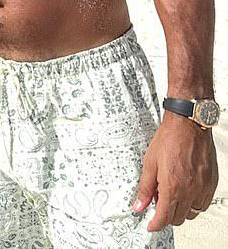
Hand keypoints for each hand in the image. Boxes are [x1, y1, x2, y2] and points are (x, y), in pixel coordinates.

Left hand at [133, 111, 217, 230]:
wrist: (188, 125)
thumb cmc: (169, 139)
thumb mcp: (150, 162)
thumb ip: (145, 187)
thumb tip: (139, 205)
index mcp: (172, 186)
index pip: (164, 217)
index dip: (155, 224)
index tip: (151, 225)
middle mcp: (190, 190)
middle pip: (177, 218)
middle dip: (166, 214)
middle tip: (158, 199)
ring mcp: (202, 188)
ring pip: (191, 213)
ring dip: (180, 209)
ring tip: (171, 192)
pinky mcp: (211, 183)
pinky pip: (203, 203)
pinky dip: (193, 202)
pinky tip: (185, 189)